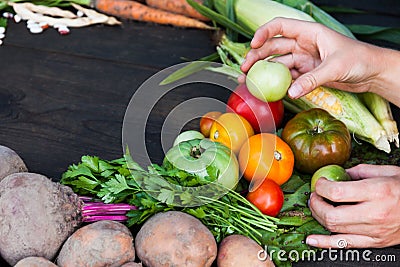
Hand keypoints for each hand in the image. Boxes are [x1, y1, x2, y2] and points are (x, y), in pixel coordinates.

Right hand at [239, 18, 397, 101]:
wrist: (372, 72)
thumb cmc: (360, 59)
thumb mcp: (336, 67)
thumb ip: (312, 79)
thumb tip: (291, 92)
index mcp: (309, 32)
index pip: (280, 27)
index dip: (264, 33)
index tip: (253, 44)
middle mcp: (303, 44)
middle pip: (273, 46)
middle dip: (257, 56)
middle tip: (245, 68)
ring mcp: (304, 59)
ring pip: (277, 63)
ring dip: (263, 71)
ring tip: (248, 80)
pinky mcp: (306, 73)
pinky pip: (287, 78)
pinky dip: (276, 83)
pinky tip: (267, 90)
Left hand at [307, 164, 399, 247]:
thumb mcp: (387, 172)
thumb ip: (359, 171)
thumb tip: (339, 173)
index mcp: (377, 192)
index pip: (336, 192)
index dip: (321, 187)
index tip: (319, 183)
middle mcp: (374, 213)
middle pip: (331, 214)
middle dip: (316, 204)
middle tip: (314, 195)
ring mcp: (374, 231)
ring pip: (335, 229)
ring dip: (318, 217)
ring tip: (316, 207)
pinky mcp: (375, 242)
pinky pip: (345, 244)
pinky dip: (325, 243)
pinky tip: (312, 240)